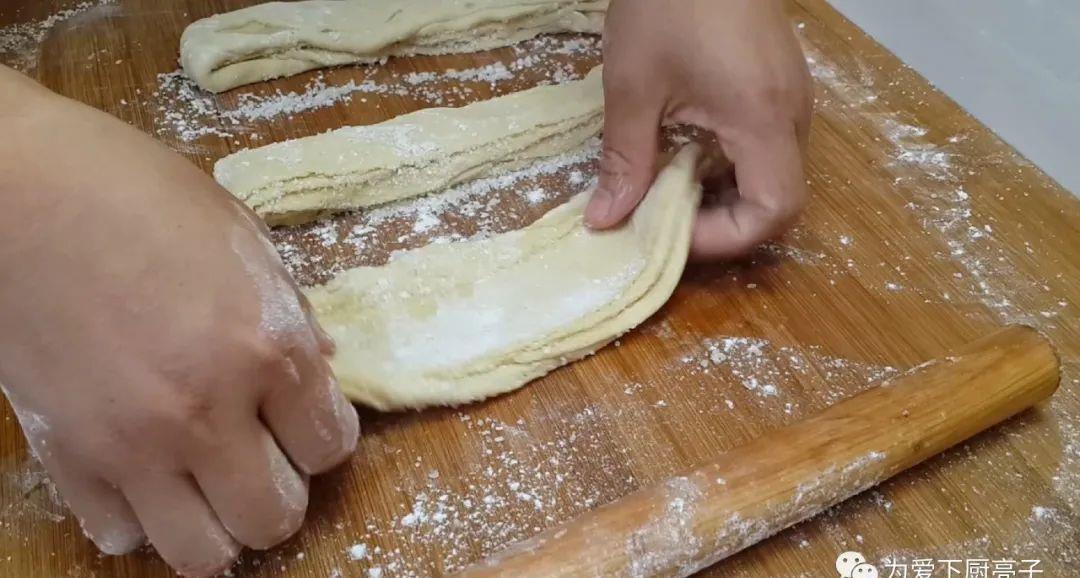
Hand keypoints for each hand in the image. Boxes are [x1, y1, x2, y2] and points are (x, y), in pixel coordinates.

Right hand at [0, 67, 358, 576]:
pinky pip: (119, 534)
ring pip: (203, 554)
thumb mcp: (242, 240)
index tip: (304, 418)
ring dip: (218, 524)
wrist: (19, 191)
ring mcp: (132, 446)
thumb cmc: (136, 193)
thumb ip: (290, 315)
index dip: (323, 435)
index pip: (331, 447)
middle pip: (276, 518)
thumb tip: (320, 369)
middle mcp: (207, 412)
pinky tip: (143, 474)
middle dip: (281, 491)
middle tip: (263, 456)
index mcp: (267, 347)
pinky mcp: (66, 458)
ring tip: (208, 481)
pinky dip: (140, 516)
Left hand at [587, 0, 812, 257]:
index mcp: (764, 118)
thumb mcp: (633, 87)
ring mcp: (791, 94)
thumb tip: (605, 220)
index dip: (725, 237)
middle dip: (721, 223)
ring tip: (667, 188)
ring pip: (773, 172)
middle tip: (664, 219)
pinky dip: (730, 164)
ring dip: (724, 194)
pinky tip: (686, 151)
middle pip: (779, 199)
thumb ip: (625, 160)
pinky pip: (767, 143)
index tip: (671, 230)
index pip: (775, 210)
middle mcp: (792, 112)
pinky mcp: (779, 80)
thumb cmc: (666, 3)